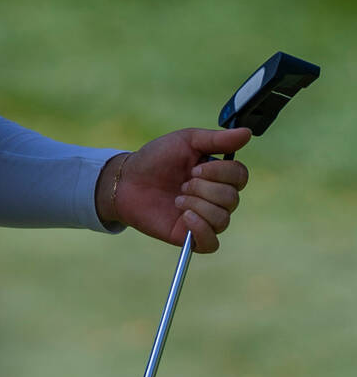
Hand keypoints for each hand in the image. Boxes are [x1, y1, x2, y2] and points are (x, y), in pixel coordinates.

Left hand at [96, 127, 250, 252]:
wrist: (128, 180)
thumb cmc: (156, 158)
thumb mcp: (186, 141)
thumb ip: (217, 139)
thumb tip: (248, 133)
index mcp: (218, 175)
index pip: (240, 176)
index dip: (220, 172)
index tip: (195, 167)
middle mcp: (216, 198)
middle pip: (232, 198)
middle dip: (204, 188)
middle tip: (182, 183)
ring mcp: (205, 218)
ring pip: (223, 219)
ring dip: (198, 204)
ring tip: (177, 198)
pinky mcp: (191, 237)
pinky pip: (212, 243)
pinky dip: (201, 229)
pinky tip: (185, 216)